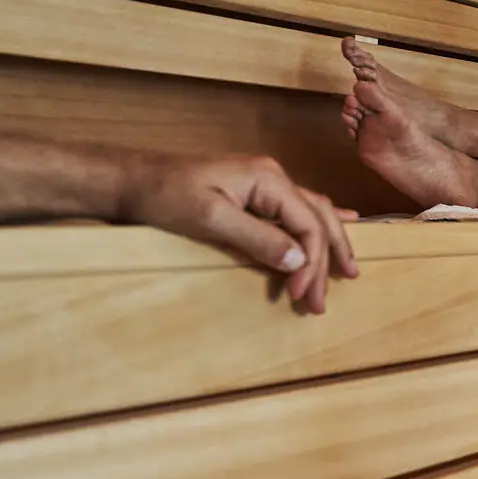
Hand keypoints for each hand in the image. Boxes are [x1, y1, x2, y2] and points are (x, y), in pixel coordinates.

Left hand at [122, 154, 359, 313]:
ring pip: (314, 214)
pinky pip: (299, 209)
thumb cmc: (165, 196)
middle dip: (328, 259)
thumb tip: (299, 260)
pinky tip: (342, 221)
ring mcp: (265, 184)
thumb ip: (258, 238)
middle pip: (319, 219)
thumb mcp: (210, 219)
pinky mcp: (254, 193)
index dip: (312, 263)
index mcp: (269, 180)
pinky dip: (320, 222)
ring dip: (328, 245)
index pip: (309, 224)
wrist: (131, 179)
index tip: (300, 296)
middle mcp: (274, 178)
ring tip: (346, 271)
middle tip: (324, 300)